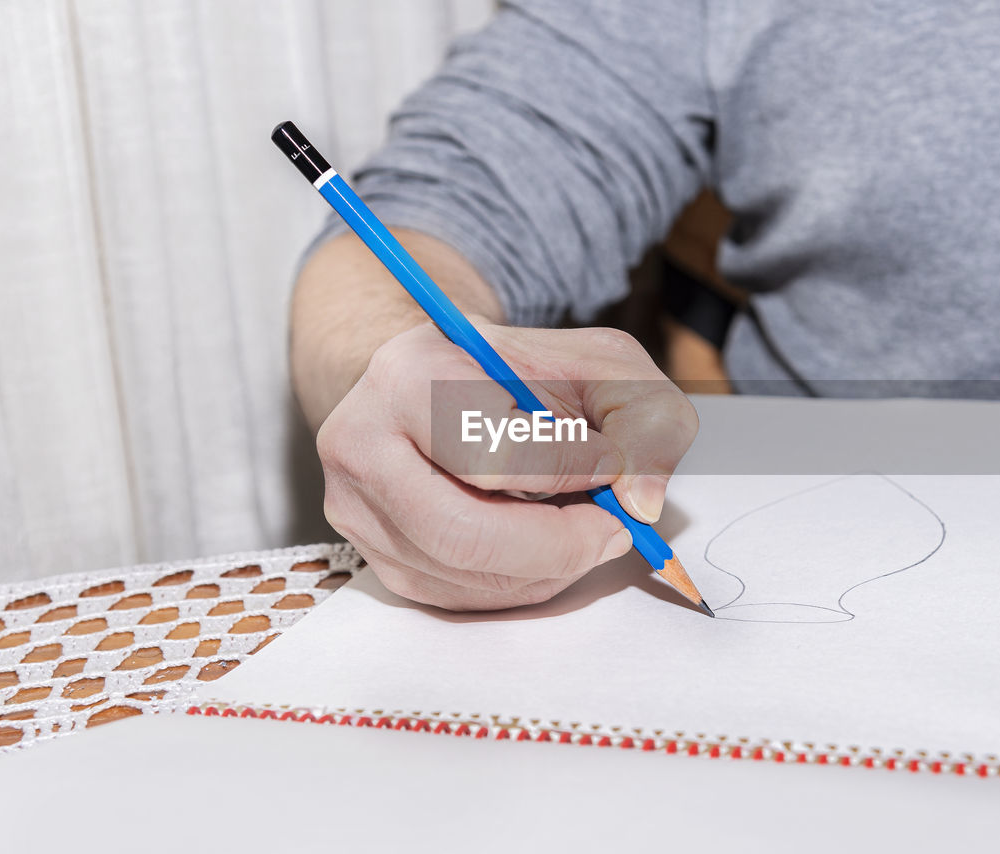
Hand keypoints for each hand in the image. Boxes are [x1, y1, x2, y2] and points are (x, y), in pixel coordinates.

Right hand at [316, 322, 698, 610]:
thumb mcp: (602, 365)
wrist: (442, 382)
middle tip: (612, 530)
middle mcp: (361, 442)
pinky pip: (455, 598)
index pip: (497, 452)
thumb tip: (639, 502)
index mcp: (410, 376)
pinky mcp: (370, 554)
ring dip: (544, 567)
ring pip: (462, 576)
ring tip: (580, 528)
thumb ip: (644, 420)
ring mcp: (355, 506)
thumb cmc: (523, 374)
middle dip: (559, 545)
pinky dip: (517, 582)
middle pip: (464, 535)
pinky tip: (541, 543)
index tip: (614, 464)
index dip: (575, 469)